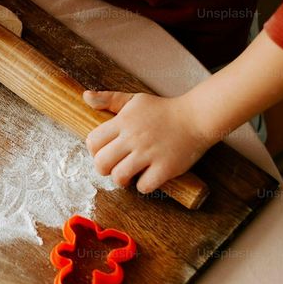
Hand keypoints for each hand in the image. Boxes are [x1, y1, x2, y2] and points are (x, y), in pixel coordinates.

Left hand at [83, 91, 214, 193]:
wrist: (196, 117)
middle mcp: (134, 137)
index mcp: (123, 122)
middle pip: (102, 163)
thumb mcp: (135, 100)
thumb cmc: (163, 110)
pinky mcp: (165, 167)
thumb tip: (86, 97)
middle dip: (104, 169)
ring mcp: (149, 153)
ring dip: (121, 180)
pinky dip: (143, 186)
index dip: (94, 151)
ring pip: (119, 176)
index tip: (105, 152)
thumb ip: (109, 99)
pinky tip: (148, 177)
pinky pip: (143, 186)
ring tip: (129, 175)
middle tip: (114, 167)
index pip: (93, 142)